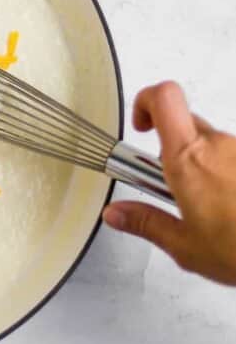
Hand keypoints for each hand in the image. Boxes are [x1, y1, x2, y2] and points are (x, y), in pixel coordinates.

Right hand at [103, 81, 235, 283]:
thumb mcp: (185, 246)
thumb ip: (146, 223)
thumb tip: (118, 214)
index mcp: (188, 161)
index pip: (164, 97)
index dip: (146, 101)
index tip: (140, 125)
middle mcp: (218, 146)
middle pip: (186, 124)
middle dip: (172, 149)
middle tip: (170, 185)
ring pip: (214, 145)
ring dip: (204, 167)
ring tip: (209, 210)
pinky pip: (235, 160)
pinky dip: (227, 177)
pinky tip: (232, 210)